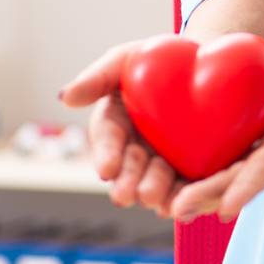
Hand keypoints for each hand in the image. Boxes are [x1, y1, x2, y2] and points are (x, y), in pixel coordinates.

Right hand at [58, 41, 184, 215]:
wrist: (200, 64)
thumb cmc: (153, 59)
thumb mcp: (124, 60)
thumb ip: (96, 78)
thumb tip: (64, 98)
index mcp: (115, 125)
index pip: (107, 142)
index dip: (106, 155)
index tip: (107, 169)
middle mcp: (134, 150)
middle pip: (129, 171)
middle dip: (127, 183)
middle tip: (127, 195)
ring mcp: (161, 162)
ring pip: (155, 184)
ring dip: (154, 194)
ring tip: (155, 201)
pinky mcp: (190, 169)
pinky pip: (185, 187)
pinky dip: (183, 197)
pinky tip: (185, 204)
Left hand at [168, 44, 263, 223]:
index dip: (247, 186)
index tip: (227, 207)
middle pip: (237, 182)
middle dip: (210, 197)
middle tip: (179, 209)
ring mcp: (249, 163)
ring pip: (221, 186)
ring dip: (196, 199)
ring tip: (167, 207)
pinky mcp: (231, 158)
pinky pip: (211, 174)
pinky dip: (189, 185)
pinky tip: (164, 195)